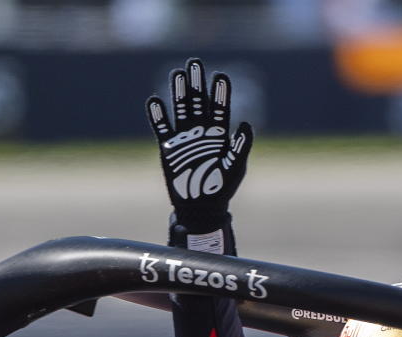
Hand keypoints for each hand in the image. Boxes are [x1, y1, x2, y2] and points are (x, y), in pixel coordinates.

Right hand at [147, 58, 252, 234]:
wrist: (201, 208)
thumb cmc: (222, 188)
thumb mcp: (235, 166)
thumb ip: (240, 146)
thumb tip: (247, 124)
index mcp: (219, 135)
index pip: (220, 108)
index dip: (220, 93)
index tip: (220, 76)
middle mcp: (201, 132)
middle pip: (199, 102)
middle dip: (197, 83)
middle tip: (195, 62)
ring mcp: (184, 138)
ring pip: (181, 110)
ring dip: (179, 92)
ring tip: (178, 74)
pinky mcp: (168, 148)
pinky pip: (161, 128)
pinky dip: (158, 116)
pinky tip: (155, 101)